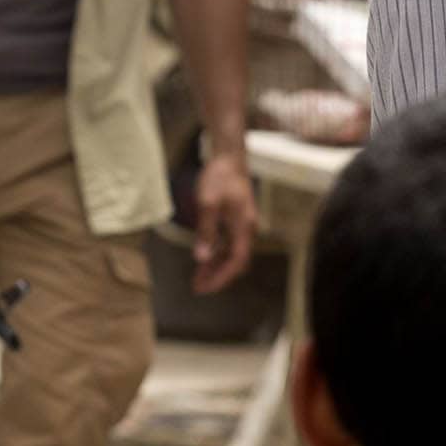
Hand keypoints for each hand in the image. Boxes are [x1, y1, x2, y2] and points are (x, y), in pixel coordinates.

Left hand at [189, 150, 257, 293]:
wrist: (229, 157)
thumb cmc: (219, 177)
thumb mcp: (208, 204)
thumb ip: (206, 232)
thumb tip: (201, 258)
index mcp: (244, 227)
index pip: (236, 262)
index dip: (221, 278)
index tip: (205, 288)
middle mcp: (247, 229)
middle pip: (237, 262)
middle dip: (219, 277)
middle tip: (198, 287)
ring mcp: (243, 225)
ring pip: (233, 254)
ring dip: (217, 267)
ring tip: (198, 277)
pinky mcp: (237, 220)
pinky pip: (229, 244)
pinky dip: (217, 254)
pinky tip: (204, 258)